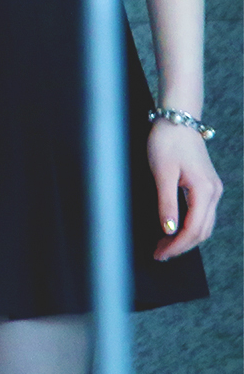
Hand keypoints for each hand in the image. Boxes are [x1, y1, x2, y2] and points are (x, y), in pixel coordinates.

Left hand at [149, 119, 221, 260]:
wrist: (178, 120)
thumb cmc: (167, 142)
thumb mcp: (162, 173)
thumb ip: (166, 203)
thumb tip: (168, 230)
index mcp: (205, 191)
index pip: (193, 230)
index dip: (177, 246)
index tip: (160, 254)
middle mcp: (214, 193)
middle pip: (202, 231)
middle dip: (181, 246)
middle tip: (159, 253)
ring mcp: (213, 189)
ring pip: (204, 224)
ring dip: (186, 238)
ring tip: (164, 244)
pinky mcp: (207, 185)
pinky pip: (203, 214)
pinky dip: (190, 226)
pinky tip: (175, 228)